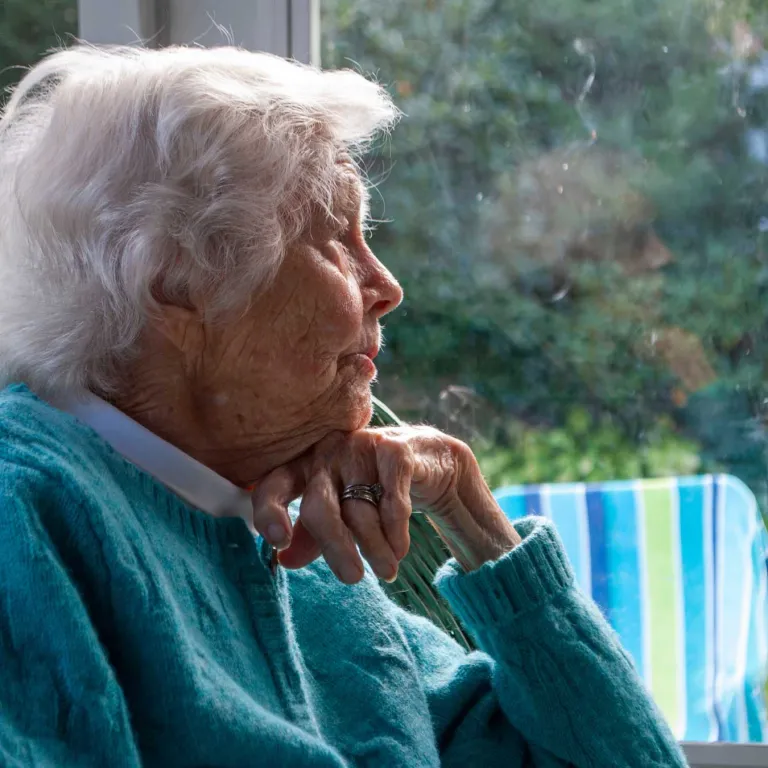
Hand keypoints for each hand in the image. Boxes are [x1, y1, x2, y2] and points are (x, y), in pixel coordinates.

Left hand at [251, 426, 520, 583]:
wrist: (425, 460)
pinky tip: (400, 548)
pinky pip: (392, 497)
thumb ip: (311, 535)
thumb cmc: (370, 487)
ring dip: (375, 546)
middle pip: (320, 506)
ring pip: (360, 509)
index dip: (270, 511)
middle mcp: (326, 453)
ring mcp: (359, 447)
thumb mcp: (337, 512)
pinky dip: (396, 528)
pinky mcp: (394, 449)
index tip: (278, 542)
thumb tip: (284, 560)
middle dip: (336, 546)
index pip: (273, 485)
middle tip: (352, 578)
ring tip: (387, 570)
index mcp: (302, 466)